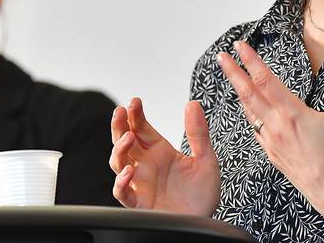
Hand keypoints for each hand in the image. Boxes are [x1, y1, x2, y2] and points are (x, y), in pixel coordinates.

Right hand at [109, 97, 219, 215]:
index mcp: (159, 152)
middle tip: (120, 112)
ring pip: (118, 163)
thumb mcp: (205, 160)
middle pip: (124, 141)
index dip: (136, 115)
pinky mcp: (139, 203)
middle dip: (119, 125)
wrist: (203, 222)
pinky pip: (123, 192)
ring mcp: (140, 183)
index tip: (135, 102)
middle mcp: (146, 165)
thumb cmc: (202, 194)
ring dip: (120, 150)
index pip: (141, 128)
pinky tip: (128, 172)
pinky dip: (121, 182)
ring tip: (128, 139)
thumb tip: (193, 103)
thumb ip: (198, 133)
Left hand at [217, 41, 323, 242]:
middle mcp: (277, 127)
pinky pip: (254, 128)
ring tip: (232, 77)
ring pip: (249, 111)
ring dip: (239, 92)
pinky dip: (248, 114)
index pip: (266, 81)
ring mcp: (272, 141)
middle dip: (233, 72)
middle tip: (222, 56)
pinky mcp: (272, 154)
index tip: (240, 46)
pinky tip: (249, 109)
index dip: (251, 61)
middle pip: (249, 93)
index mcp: (293, 114)